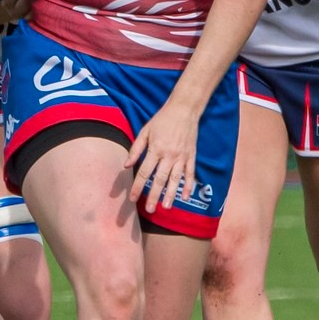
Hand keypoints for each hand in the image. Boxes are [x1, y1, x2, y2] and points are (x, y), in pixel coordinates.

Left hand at [124, 97, 201, 217]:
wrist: (184, 110)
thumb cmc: (162, 120)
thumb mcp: (145, 131)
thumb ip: (135, 149)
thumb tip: (126, 165)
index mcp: (155, 149)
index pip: (144, 172)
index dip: (137, 186)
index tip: (132, 198)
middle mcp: (169, 155)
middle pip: (160, 180)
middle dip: (154, 196)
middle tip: (150, 210)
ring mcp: (182, 157)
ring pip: (175, 179)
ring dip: (171, 194)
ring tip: (166, 207)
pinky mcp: (191, 156)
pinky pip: (190, 174)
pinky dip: (188, 185)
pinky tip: (185, 196)